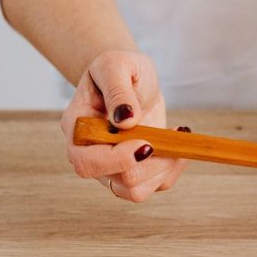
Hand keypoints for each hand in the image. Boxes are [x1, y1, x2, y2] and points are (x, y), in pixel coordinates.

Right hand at [60, 50, 186, 201]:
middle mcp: (91, 154)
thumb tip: (126, 120)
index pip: (86, 162)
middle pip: (117, 181)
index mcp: (78, 128)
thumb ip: (117, 90)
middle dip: (151, 163)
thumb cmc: (118, 67)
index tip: (147, 143)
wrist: (130, 77)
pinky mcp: (135, 168)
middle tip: (170, 134)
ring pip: (136, 191)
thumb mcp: (116, 65)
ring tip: (176, 135)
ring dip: (164, 168)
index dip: (117, 160)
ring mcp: (112, 166)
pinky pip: (155, 185)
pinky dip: (173, 168)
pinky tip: (178, 139)